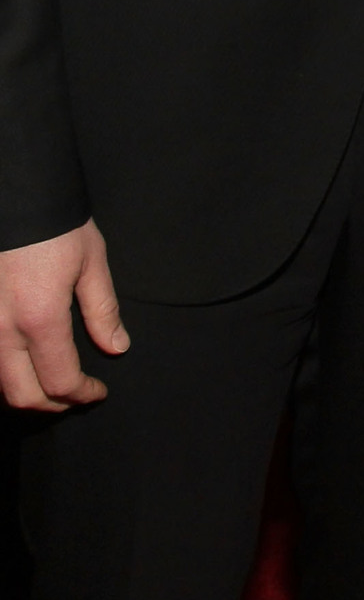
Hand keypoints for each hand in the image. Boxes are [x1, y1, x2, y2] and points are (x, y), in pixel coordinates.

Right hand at [0, 219, 126, 410]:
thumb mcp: (91, 261)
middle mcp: (3, 330)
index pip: (60, 381)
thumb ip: (102, 310)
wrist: (16, 195)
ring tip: (51, 383)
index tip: (97, 391)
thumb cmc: (56, 224)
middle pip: (22, 395)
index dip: (82, 394)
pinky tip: (25, 362)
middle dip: (52, 405)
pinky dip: (5, 372)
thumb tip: (117, 347)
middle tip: (75, 395)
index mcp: (40, 318)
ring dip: (25, 392)